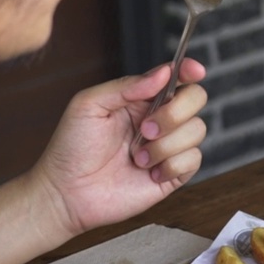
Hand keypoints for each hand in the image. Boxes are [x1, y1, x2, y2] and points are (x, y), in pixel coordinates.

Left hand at [31, 59, 208, 236]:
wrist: (66, 194)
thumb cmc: (71, 148)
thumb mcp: (89, 105)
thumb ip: (126, 86)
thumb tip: (164, 73)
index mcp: (141, 99)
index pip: (176, 77)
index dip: (189, 70)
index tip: (194, 71)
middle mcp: (159, 119)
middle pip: (195, 99)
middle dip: (174, 113)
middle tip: (145, 130)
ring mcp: (168, 146)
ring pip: (197, 130)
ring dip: (165, 145)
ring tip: (137, 158)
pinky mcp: (173, 173)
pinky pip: (194, 160)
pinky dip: (171, 165)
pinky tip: (149, 173)